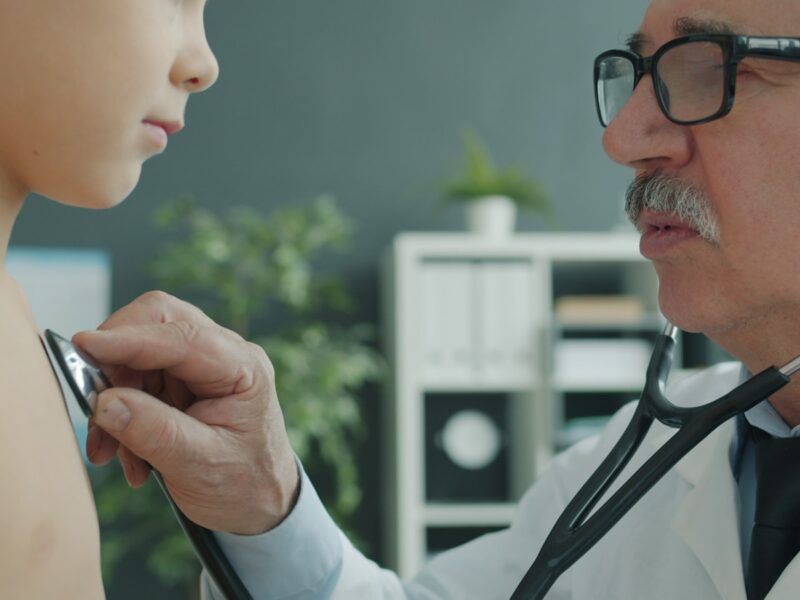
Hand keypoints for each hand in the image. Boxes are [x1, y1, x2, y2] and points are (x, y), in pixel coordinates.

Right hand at [74, 291, 299, 534]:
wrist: (259, 504)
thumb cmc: (243, 484)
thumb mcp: (199, 465)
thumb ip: (153, 432)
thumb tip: (104, 403)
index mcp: (243, 368)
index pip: (181, 336)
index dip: (128, 338)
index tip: (83, 346)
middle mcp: (226, 353)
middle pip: (158, 321)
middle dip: (116, 358)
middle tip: (93, 401)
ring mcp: (204, 363)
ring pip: (140, 351)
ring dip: (114, 397)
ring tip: (111, 451)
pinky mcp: (184, 379)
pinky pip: (138, 376)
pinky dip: (122, 411)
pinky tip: (128, 453)